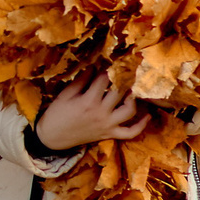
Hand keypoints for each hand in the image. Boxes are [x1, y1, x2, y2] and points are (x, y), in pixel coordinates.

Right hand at [31, 74, 147, 151]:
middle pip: (120, 92)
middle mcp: (101, 113)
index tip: (112, 62)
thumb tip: (94, 67)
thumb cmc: (57, 114)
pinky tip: (147, 115)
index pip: (105, 80)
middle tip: (126, 70)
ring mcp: (107, 125)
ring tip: (131, 89)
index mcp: (89, 101)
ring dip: (133, 99)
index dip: (109, 69)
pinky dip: (141, 126)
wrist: (52, 137)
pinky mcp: (109, 135)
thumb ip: (82, 80)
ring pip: (129, 111)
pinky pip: (130, 133)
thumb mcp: (66, 94)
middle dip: (124, 78)